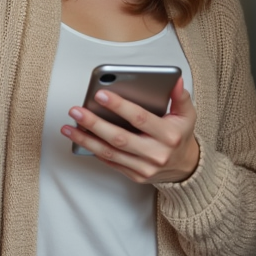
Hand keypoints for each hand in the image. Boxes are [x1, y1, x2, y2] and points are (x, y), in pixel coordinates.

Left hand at [62, 78, 199, 184]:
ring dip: (86, 140)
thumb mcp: (186, 115)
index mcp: (169, 135)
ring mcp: (145, 168)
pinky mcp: (135, 176)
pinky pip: (111, 162)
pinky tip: (80, 139)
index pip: (140, 118)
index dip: (119, 106)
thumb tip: (175, 79)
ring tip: (68, 127)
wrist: (185, 167)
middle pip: (119, 138)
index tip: (100, 94)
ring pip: (110, 152)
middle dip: (94, 123)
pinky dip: (94, 150)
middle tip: (76, 111)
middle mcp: (156, 153)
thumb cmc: (181, 136)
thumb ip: (180, 97)